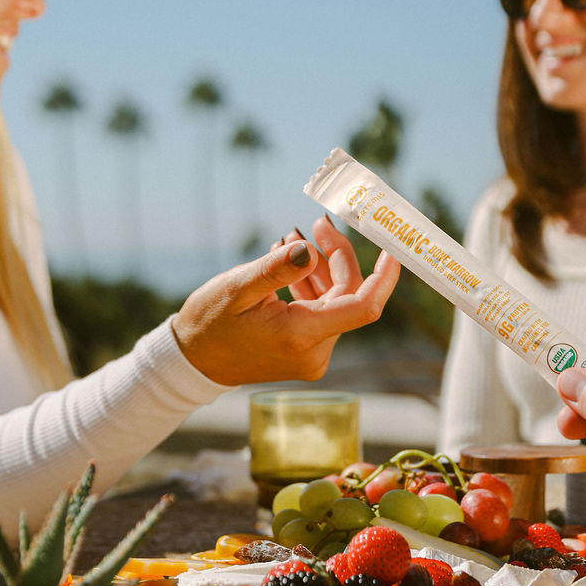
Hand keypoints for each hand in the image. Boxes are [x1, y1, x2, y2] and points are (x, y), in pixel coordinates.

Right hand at [172, 231, 399, 384]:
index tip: (391, 246)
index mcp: (301, 335)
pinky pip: (321, 311)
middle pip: (348, 295)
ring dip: (321, 267)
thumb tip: (310, 248)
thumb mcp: (237, 288)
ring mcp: (312, 354)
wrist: (193, 362)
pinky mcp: (305, 351)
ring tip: (293, 236)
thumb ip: (277, 268)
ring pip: (335, 300)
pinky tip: (288, 263)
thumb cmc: (209, 324)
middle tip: (316, 223)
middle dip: (337, 255)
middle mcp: (314, 350)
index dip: (384, 275)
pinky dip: (310, 284)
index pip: (363, 306)